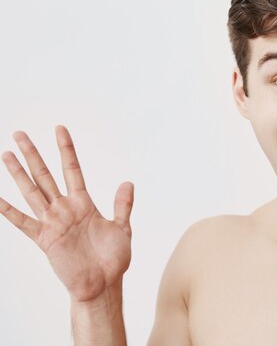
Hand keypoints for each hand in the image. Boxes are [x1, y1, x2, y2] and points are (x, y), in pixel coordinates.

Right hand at [0, 125, 133, 301]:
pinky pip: (23, 222)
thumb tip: (128, 182)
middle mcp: (65, 209)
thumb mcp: (122, 227)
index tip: (59, 128)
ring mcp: (53, 222)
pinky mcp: (45, 239)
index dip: (66, 149)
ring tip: (6, 154)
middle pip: (45, 175)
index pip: (72, 169)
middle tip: (20, 134)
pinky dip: (8, 211)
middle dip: (33, 154)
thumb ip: (122, 205)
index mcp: (84, 203)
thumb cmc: (113, 258)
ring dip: (19, 173)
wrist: (103, 284)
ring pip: (32, 191)